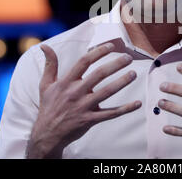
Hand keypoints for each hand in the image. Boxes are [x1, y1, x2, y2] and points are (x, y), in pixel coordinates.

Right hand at [27, 43, 140, 157]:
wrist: (47, 134)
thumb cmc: (49, 106)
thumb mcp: (45, 84)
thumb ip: (50, 65)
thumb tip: (44, 46)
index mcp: (66, 82)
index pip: (84, 62)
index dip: (98, 52)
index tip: (111, 46)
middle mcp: (76, 92)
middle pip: (99, 74)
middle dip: (115, 64)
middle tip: (128, 58)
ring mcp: (84, 107)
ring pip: (107, 92)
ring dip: (122, 82)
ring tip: (133, 74)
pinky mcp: (90, 120)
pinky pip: (111, 114)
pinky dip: (125, 109)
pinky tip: (137, 103)